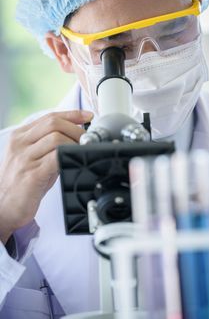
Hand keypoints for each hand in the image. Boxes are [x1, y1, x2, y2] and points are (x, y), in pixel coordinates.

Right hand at [0, 110, 92, 243]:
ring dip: (75, 143)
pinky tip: (75, 161)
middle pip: (53, 123)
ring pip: (56, 138)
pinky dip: (69, 156)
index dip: (72, 114)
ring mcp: (24, 159)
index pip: (48, 117)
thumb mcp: (32, 157)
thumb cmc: (22, 182)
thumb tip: (77, 137)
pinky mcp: (31, 175)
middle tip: (87, 139)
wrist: (3, 207)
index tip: (88, 116)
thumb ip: (49, 145)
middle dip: (76, 129)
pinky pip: (55, 158)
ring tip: (83, 151)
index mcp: (19, 136)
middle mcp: (20, 144)